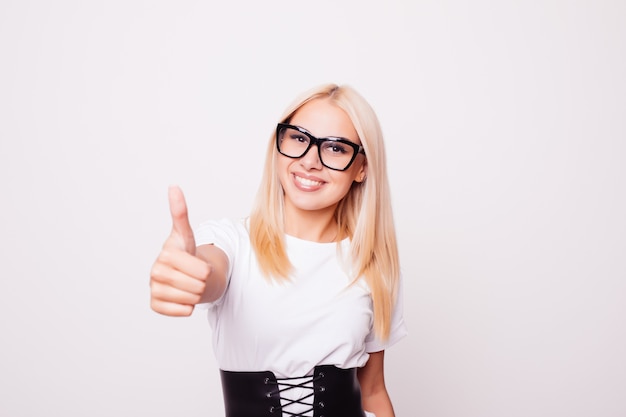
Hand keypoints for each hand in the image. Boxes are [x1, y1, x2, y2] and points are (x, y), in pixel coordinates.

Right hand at [150, 186, 210, 315]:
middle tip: (194, 275)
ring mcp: (153, 289)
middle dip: (202, 282)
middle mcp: (156, 271)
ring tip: (188, 284)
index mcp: (166, 253)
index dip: (206, 269)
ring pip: (191, 299)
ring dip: (196, 294)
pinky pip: (182, 311)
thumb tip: (173, 186)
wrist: (181, 273)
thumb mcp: (186, 233)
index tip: (196, 262)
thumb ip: (180, 212)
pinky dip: (187, 307)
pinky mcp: (155, 305)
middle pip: (197, 286)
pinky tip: (182, 296)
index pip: (202, 270)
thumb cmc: (185, 253)